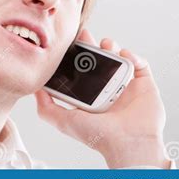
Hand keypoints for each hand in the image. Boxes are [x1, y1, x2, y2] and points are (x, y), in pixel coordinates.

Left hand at [35, 29, 170, 167]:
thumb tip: (35, 89)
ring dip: (111, 47)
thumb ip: (46, 106)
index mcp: (90, 96)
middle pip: (99, 60)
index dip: (75, 56)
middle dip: (91, 45)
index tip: (69, 44)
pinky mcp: (143, 85)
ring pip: (118, 59)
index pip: (81, 70)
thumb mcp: (62, 120)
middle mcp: (107, 90)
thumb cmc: (96, 135)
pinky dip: (132, 55)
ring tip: (105, 44)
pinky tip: (123, 54)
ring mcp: (125, 87)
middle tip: (84, 35)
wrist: (126, 142)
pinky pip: (139, 64)